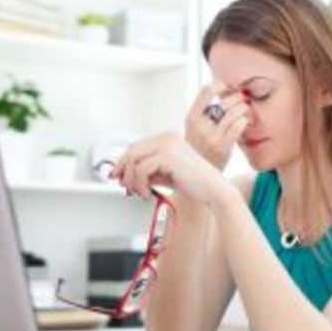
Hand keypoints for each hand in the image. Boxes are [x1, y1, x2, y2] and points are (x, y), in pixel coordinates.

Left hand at [109, 132, 234, 205]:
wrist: (214, 190)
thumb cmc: (195, 184)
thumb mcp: (165, 174)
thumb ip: (148, 171)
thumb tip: (124, 174)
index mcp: (168, 138)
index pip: (137, 146)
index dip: (123, 162)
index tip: (117, 175)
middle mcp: (167, 137)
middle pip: (132, 150)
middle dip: (123, 170)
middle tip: (124, 186)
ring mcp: (167, 144)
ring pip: (133, 159)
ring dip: (132, 180)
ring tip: (139, 192)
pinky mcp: (167, 155)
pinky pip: (141, 169)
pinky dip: (140, 184)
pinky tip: (147, 193)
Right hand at [185, 83, 250, 169]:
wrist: (199, 172)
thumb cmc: (200, 147)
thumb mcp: (194, 127)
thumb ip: (203, 110)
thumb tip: (218, 85)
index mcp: (191, 118)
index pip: (206, 92)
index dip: (219, 85)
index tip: (226, 86)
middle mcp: (200, 126)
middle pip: (224, 102)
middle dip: (237, 97)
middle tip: (243, 97)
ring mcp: (211, 137)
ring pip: (233, 114)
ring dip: (243, 108)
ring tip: (246, 108)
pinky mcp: (223, 147)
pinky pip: (238, 127)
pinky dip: (244, 121)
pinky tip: (245, 121)